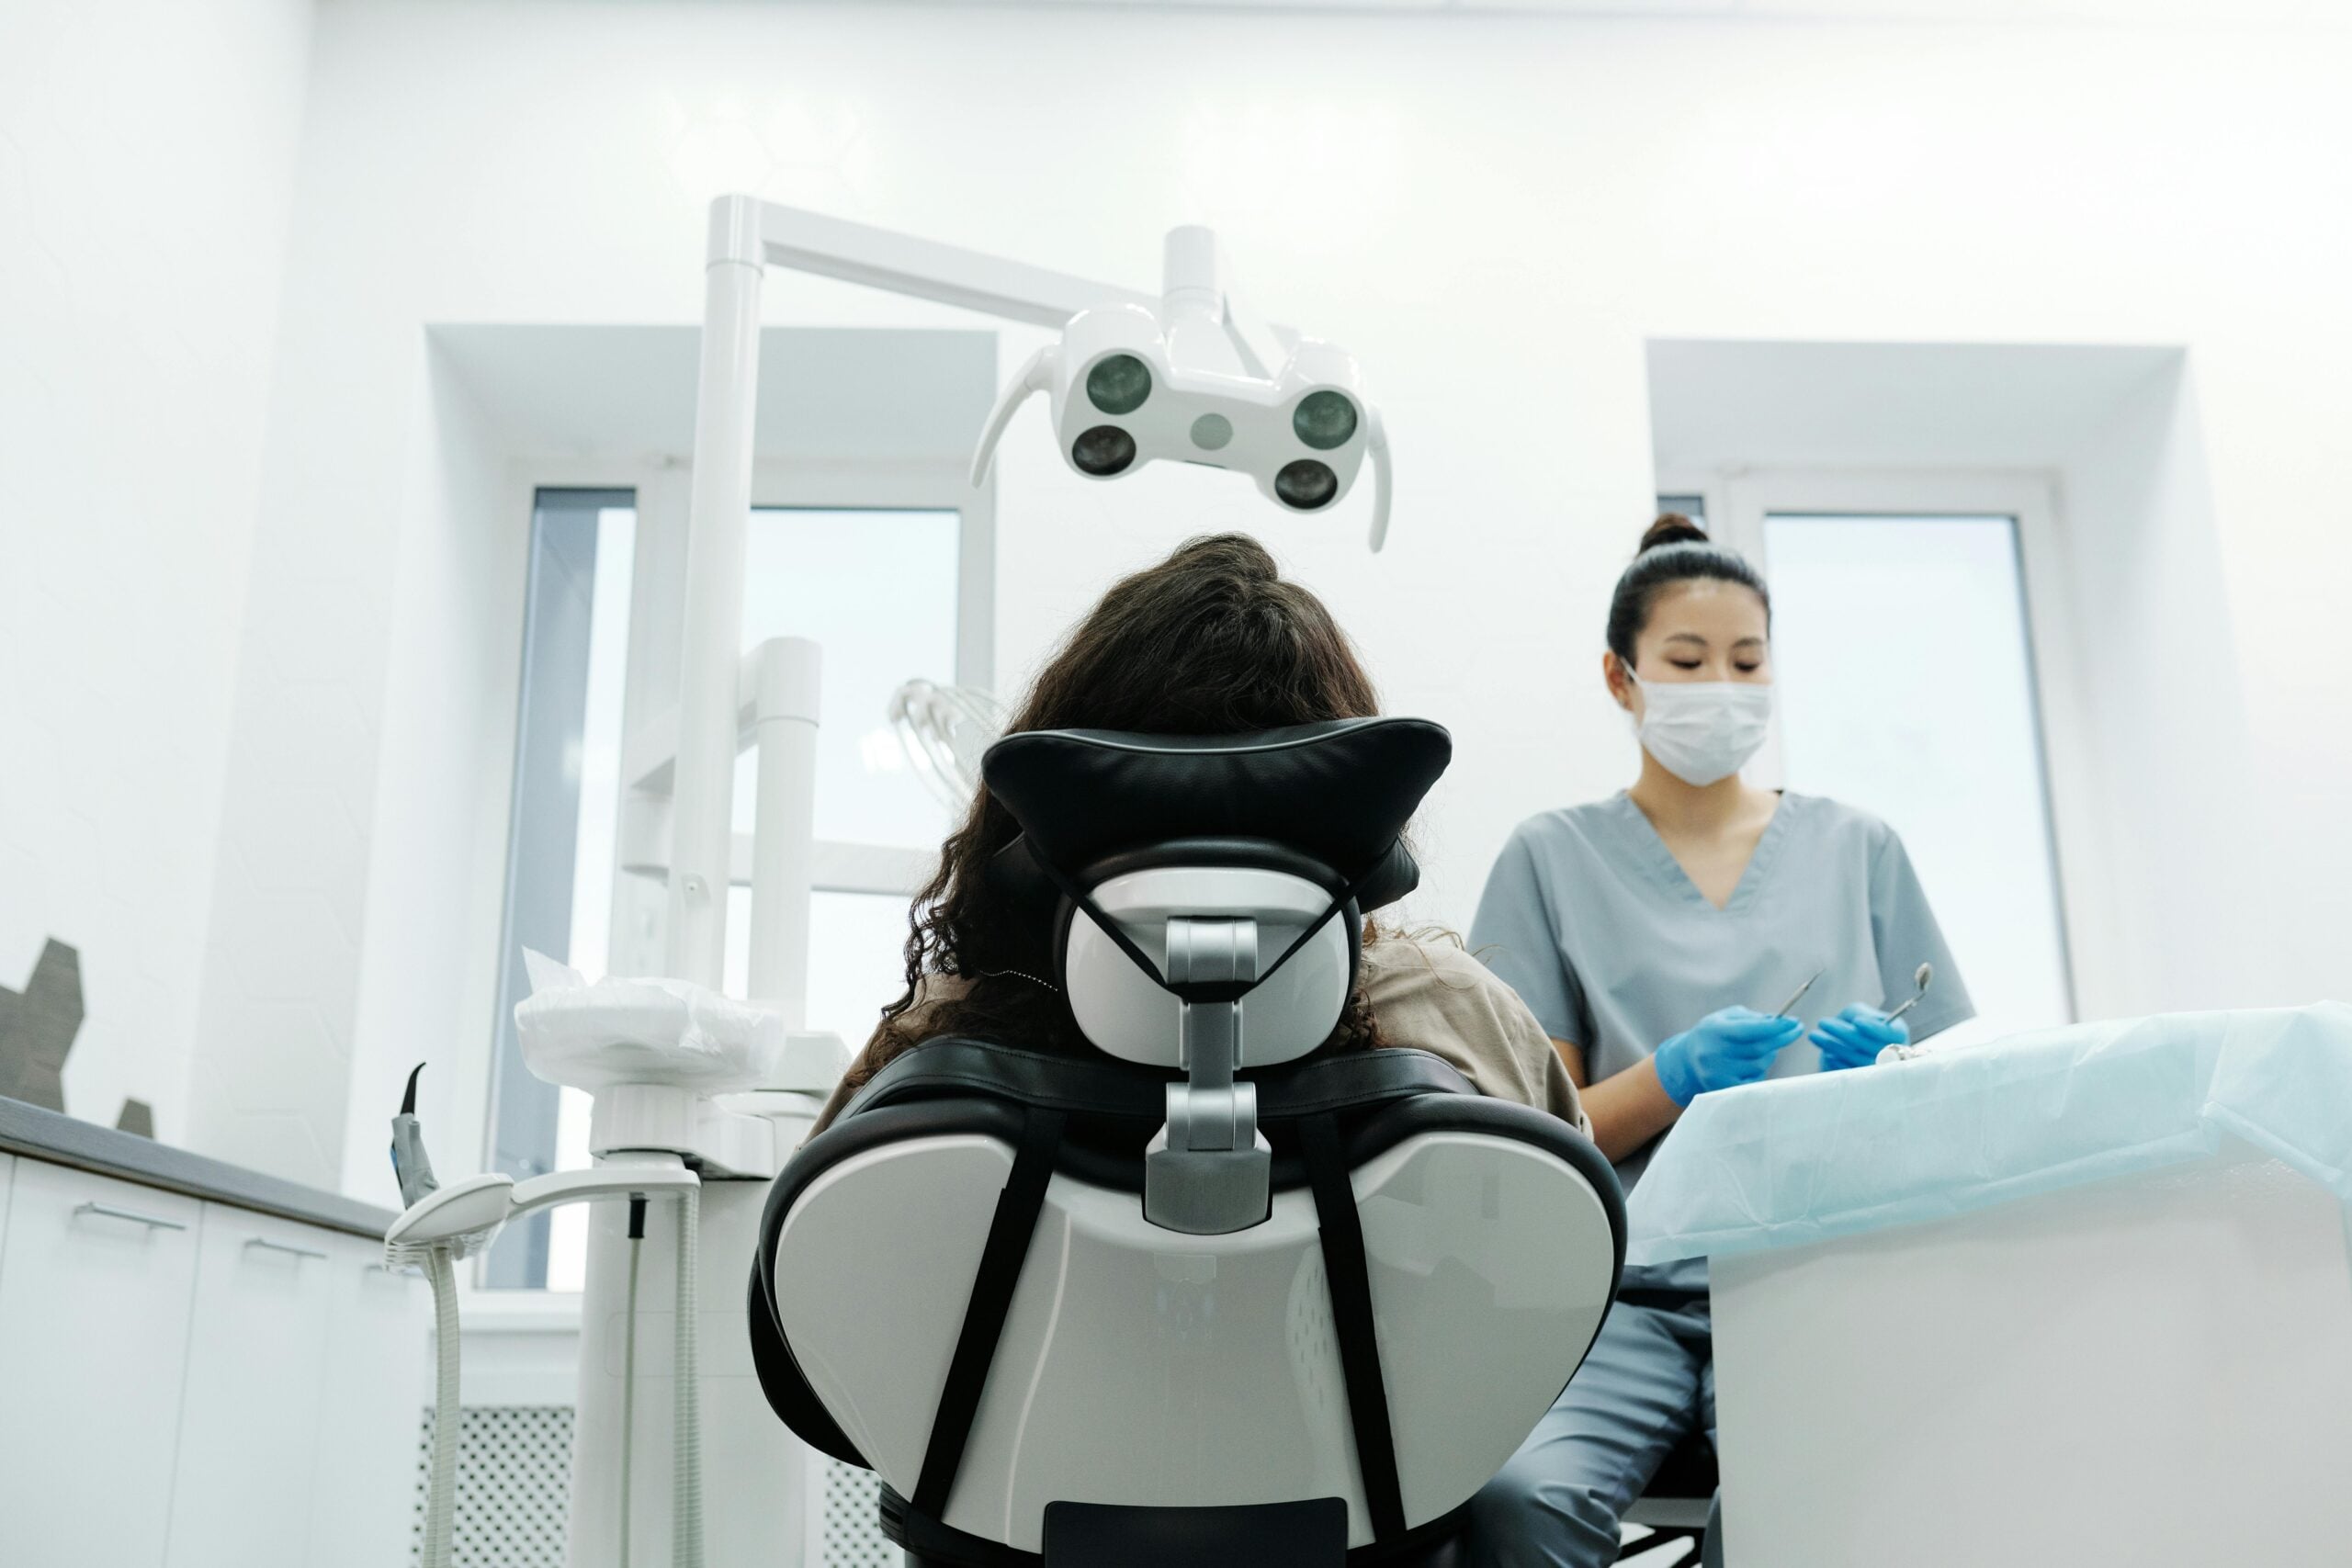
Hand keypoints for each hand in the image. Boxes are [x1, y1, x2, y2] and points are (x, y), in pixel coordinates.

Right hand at [1654, 1007, 1803, 1106]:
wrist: (1688, 1060)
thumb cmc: (1714, 1034)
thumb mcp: (1726, 1018)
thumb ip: (1751, 1018)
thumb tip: (1778, 1022)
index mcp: (1715, 1031)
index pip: (1752, 1030)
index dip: (1776, 1027)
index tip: (1794, 1023)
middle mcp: (1714, 1053)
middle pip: (1759, 1049)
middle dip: (1780, 1039)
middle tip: (1793, 1031)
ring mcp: (1718, 1073)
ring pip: (1759, 1065)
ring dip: (1768, 1055)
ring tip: (1761, 1049)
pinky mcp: (1722, 1088)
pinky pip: (1754, 1080)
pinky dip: (1759, 1071)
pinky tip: (1751, 1064)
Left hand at [1810, 1004, 1908, 1070]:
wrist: (1847, 1044)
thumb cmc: (1855, 1024)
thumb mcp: (1858, 1012)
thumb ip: (1857, 1013)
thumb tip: (1855, 1025)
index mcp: (1897, 1033)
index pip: (1893, 1032)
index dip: (1875, 1028)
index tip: (1857, 1022)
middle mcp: (1893, 1052)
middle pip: (1872, 1046)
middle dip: (1845, 1033)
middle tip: (1823, 1022)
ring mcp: (1880, 1070)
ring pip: (1859, 1060)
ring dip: (1834, 1047)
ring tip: (1815, 1035)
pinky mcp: (1864, 1082)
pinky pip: (1851, 1073)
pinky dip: (1836, 1063)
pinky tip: (1825, 1053)